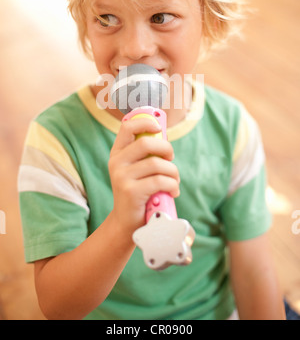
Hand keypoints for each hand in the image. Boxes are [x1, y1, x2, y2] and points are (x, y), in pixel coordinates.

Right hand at [108, 117, 179, 235]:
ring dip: (173, 172)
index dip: (145, 122)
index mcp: (117, 153)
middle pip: (146, 144)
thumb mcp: (137, 170)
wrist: (127, 222)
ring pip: (157, 164)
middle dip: (166, 149)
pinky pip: (160, 181)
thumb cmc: (139, 192)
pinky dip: (172, 185)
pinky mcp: (131, 192)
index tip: (158, 127)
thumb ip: (146, 154)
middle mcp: (116, 163)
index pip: (127, 127)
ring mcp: (121, 177)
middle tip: (171, 159)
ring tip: (174, 181)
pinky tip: (173, 191)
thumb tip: (163, 134)